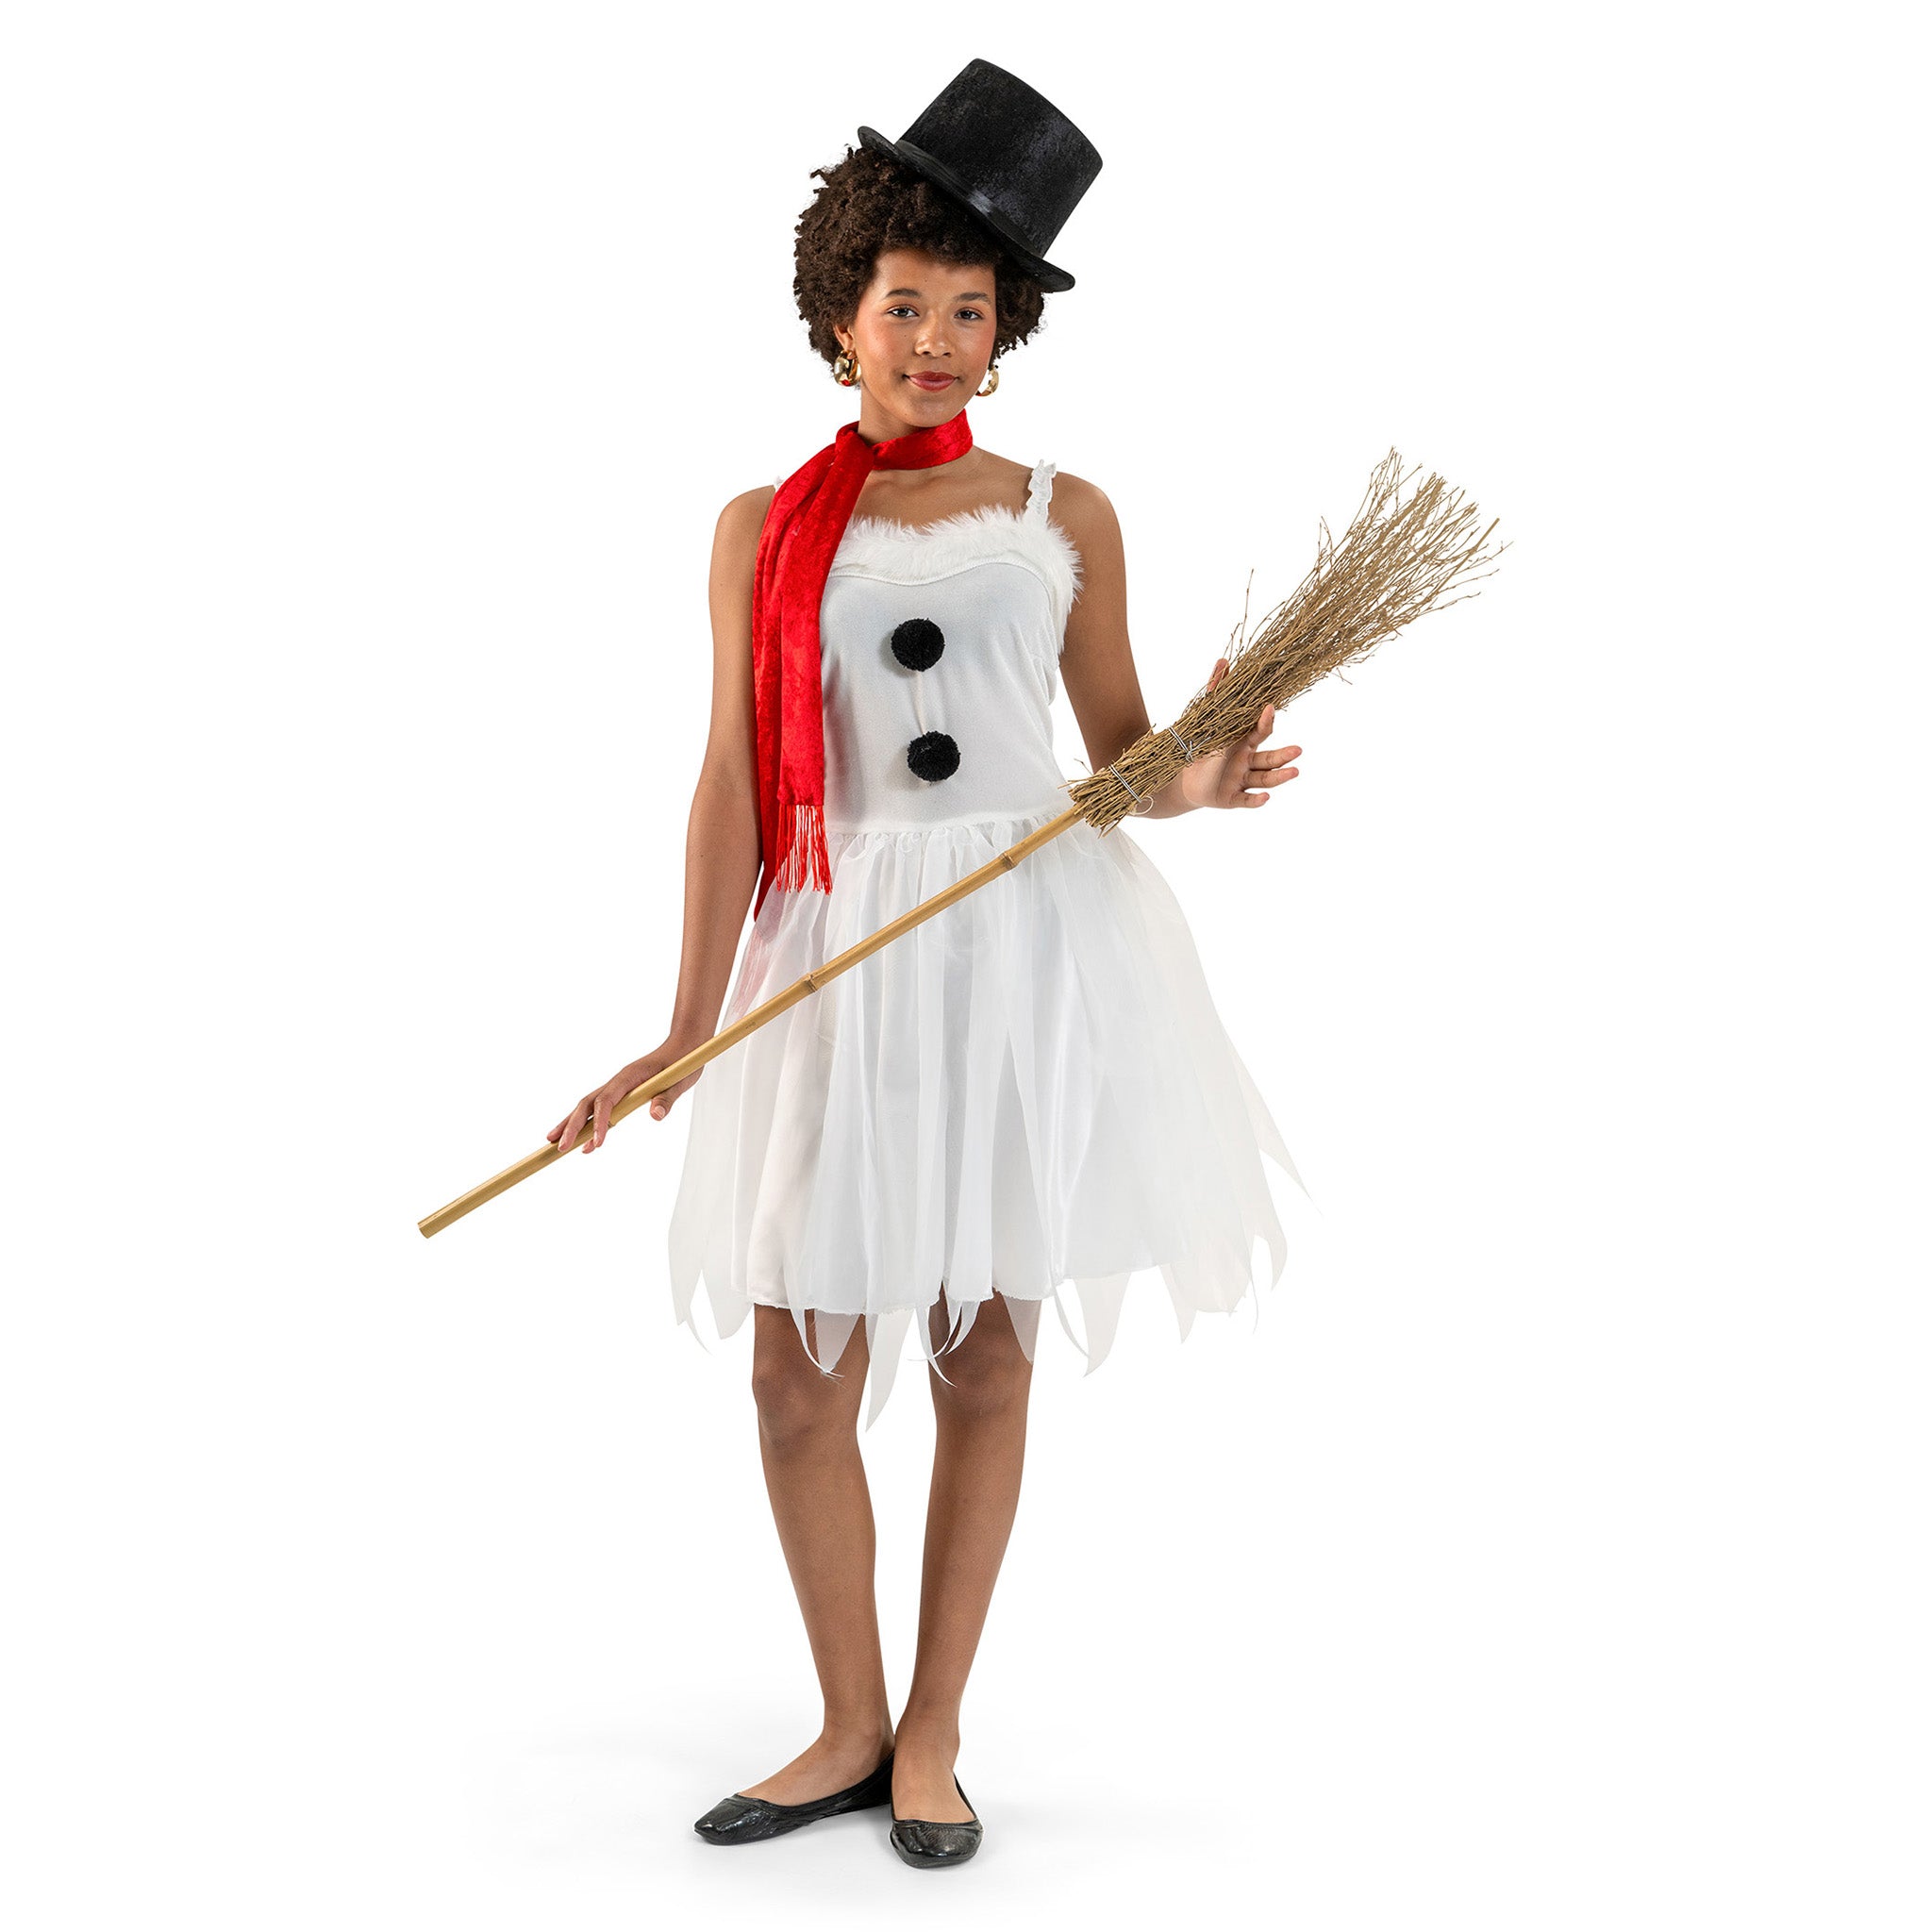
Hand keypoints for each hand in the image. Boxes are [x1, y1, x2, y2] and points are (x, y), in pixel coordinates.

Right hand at [548, 1035, 705, 1155]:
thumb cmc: (682, 1063)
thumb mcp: (679, 1082)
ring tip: (555, 1143)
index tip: (596, 1144)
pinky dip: (587, 1124)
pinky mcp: (620, 1093)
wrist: (683, 1047)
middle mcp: (617, 1081)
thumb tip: (655, 1116)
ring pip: (588, 1106)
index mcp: (629, 1077)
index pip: (607, 1101)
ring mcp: (617, 1087)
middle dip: (571, 1126)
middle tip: (559, 1148)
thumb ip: (666, 1099)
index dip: (600, 1122)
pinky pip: (598, 1109)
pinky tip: (582, 1141)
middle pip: (587, 1104)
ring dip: (571, 1124)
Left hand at [1177, 657, 1300, 809]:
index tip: (1269, 708)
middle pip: (1268, 758)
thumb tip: (1223, 661)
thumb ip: (1216, 691)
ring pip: (1264, 779)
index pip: (1259, 731)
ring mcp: (1241, 781)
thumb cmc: (1200, 745)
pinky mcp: (1232, 798)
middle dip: (1284, 754)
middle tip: (1298, 750)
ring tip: (1295, 772)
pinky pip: (1246, 800)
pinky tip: (1266, 798)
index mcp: (1243, 742)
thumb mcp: (1207, 719)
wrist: (1182, 777)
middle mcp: (1247, 762)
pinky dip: (1256, 801)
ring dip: (1279, 776)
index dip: (1264, 721)